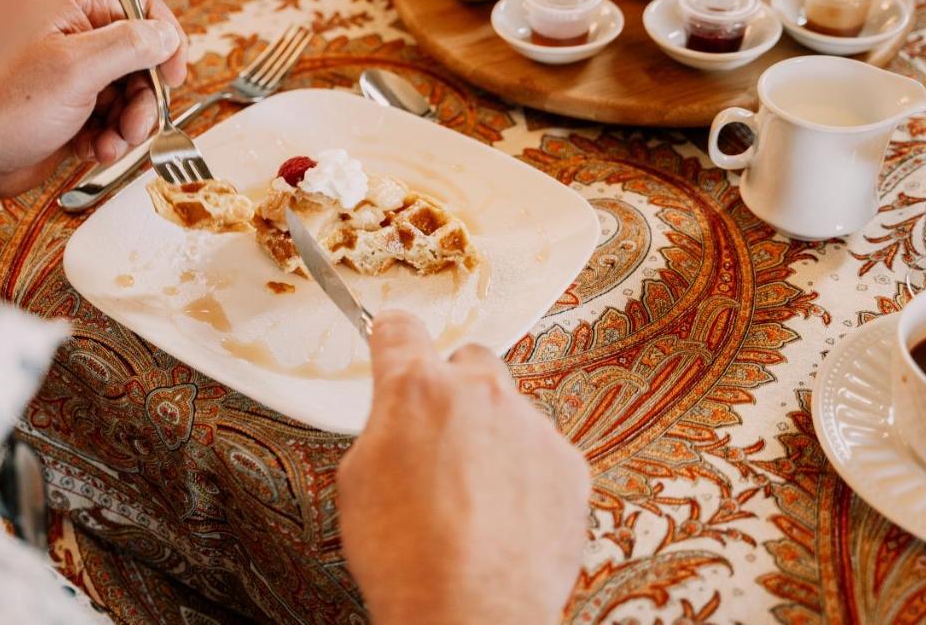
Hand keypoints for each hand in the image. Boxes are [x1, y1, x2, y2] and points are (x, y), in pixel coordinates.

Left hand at [0, 0, 188, 201]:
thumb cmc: (3, 109)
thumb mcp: (74, 70)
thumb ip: (128, 46)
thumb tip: (167, 34)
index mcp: (73, 12)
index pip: (140, 8)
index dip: (164, 39)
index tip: (174, 72)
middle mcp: (77, 41)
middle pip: (142, 60)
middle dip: (146, 97)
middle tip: (137, 124)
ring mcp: (77, 79)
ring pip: (132, 97)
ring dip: (130, 125)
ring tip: (112, 144)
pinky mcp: (75, 114)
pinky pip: (114, 123)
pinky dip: (111, 140)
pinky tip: (94, 151)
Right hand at [338, 312, 590, 624]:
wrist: (470, 613)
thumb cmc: (404, 557)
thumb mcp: (356, 480)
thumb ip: (385, 427)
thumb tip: (399, 419)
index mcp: (417, 390)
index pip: (401, 329)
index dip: (393, 336)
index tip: (395, 339)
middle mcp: (480, 393)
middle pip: (469, 360)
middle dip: (453, 388)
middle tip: (438, 437)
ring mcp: (532, 427)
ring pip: (510, 411)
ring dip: (493, 437)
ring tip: (473, 499)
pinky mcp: (569, 465)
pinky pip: (543, 453)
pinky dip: (526, 476)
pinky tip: (505, 518)